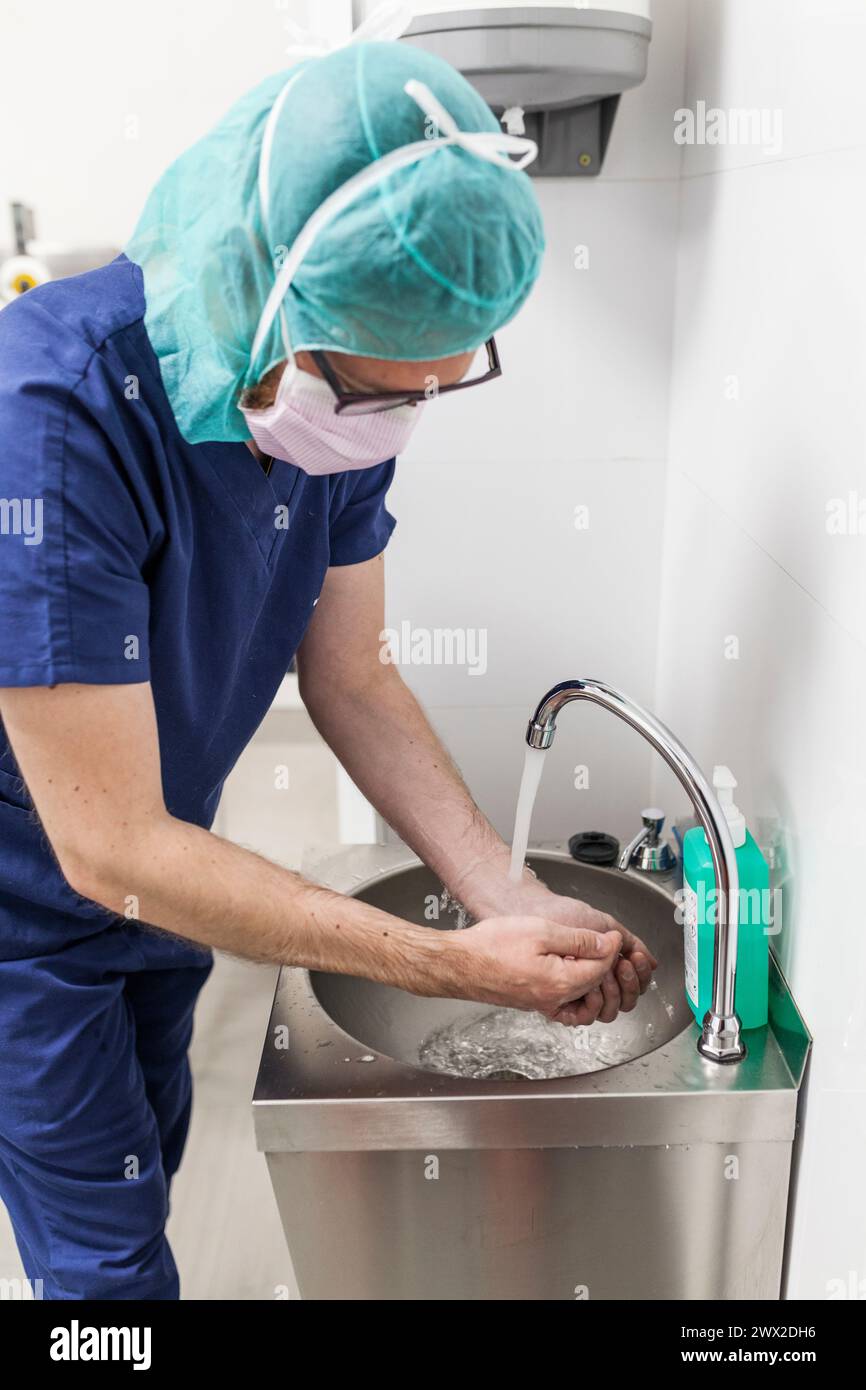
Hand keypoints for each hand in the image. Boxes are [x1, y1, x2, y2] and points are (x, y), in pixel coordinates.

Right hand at [455, 870, 657, 1022]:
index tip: (612, 934)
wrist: (459, 964)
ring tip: (589, 952)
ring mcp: (542, 1003)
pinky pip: (563, 997)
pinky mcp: (532, 1001)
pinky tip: (567, 965)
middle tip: (606, 942)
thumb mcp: (541, 931)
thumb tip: (606, 944)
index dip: (611, 948)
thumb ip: (578, 940)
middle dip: (606, 963)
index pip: (602, 968)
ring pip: (580, 992)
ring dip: (591, 974)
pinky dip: (573, 983)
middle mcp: (555, 1000)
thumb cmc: (491, 946)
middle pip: (594, 983)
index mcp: (561, 983)